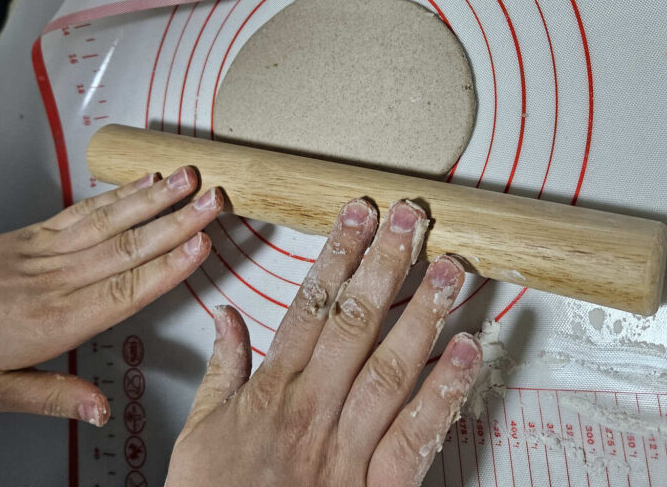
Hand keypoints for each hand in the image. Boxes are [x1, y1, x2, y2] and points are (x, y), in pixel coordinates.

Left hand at [0, 167, 220, 425]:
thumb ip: (55, 397)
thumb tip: (101, 411)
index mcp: (55, 321)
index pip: (124, 290)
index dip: (167, 267)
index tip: (202, 245)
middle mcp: (59, 279)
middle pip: (129, 247)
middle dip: (178, 222)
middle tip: (216, 201)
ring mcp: (50, 250)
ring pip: (113, 221)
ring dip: (157, 198)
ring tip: (191, 179)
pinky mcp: (40, 232)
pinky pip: (86, 210)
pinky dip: (120, 192)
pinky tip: (146, 181)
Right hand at [165, 198, 481, 486]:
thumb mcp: (199, 435)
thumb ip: (221, 370)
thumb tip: (226, 316)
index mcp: (271, 393)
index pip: (309, 307)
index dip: (337, 255)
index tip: (358, 214)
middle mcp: (311, 412)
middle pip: (354, 325)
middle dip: (384, 266)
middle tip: (411, 219)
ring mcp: (346, 451)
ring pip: (388, 370)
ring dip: (422, 315)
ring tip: (447, 269)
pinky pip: (414, 436)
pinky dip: (443, 393)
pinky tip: (467, 353)